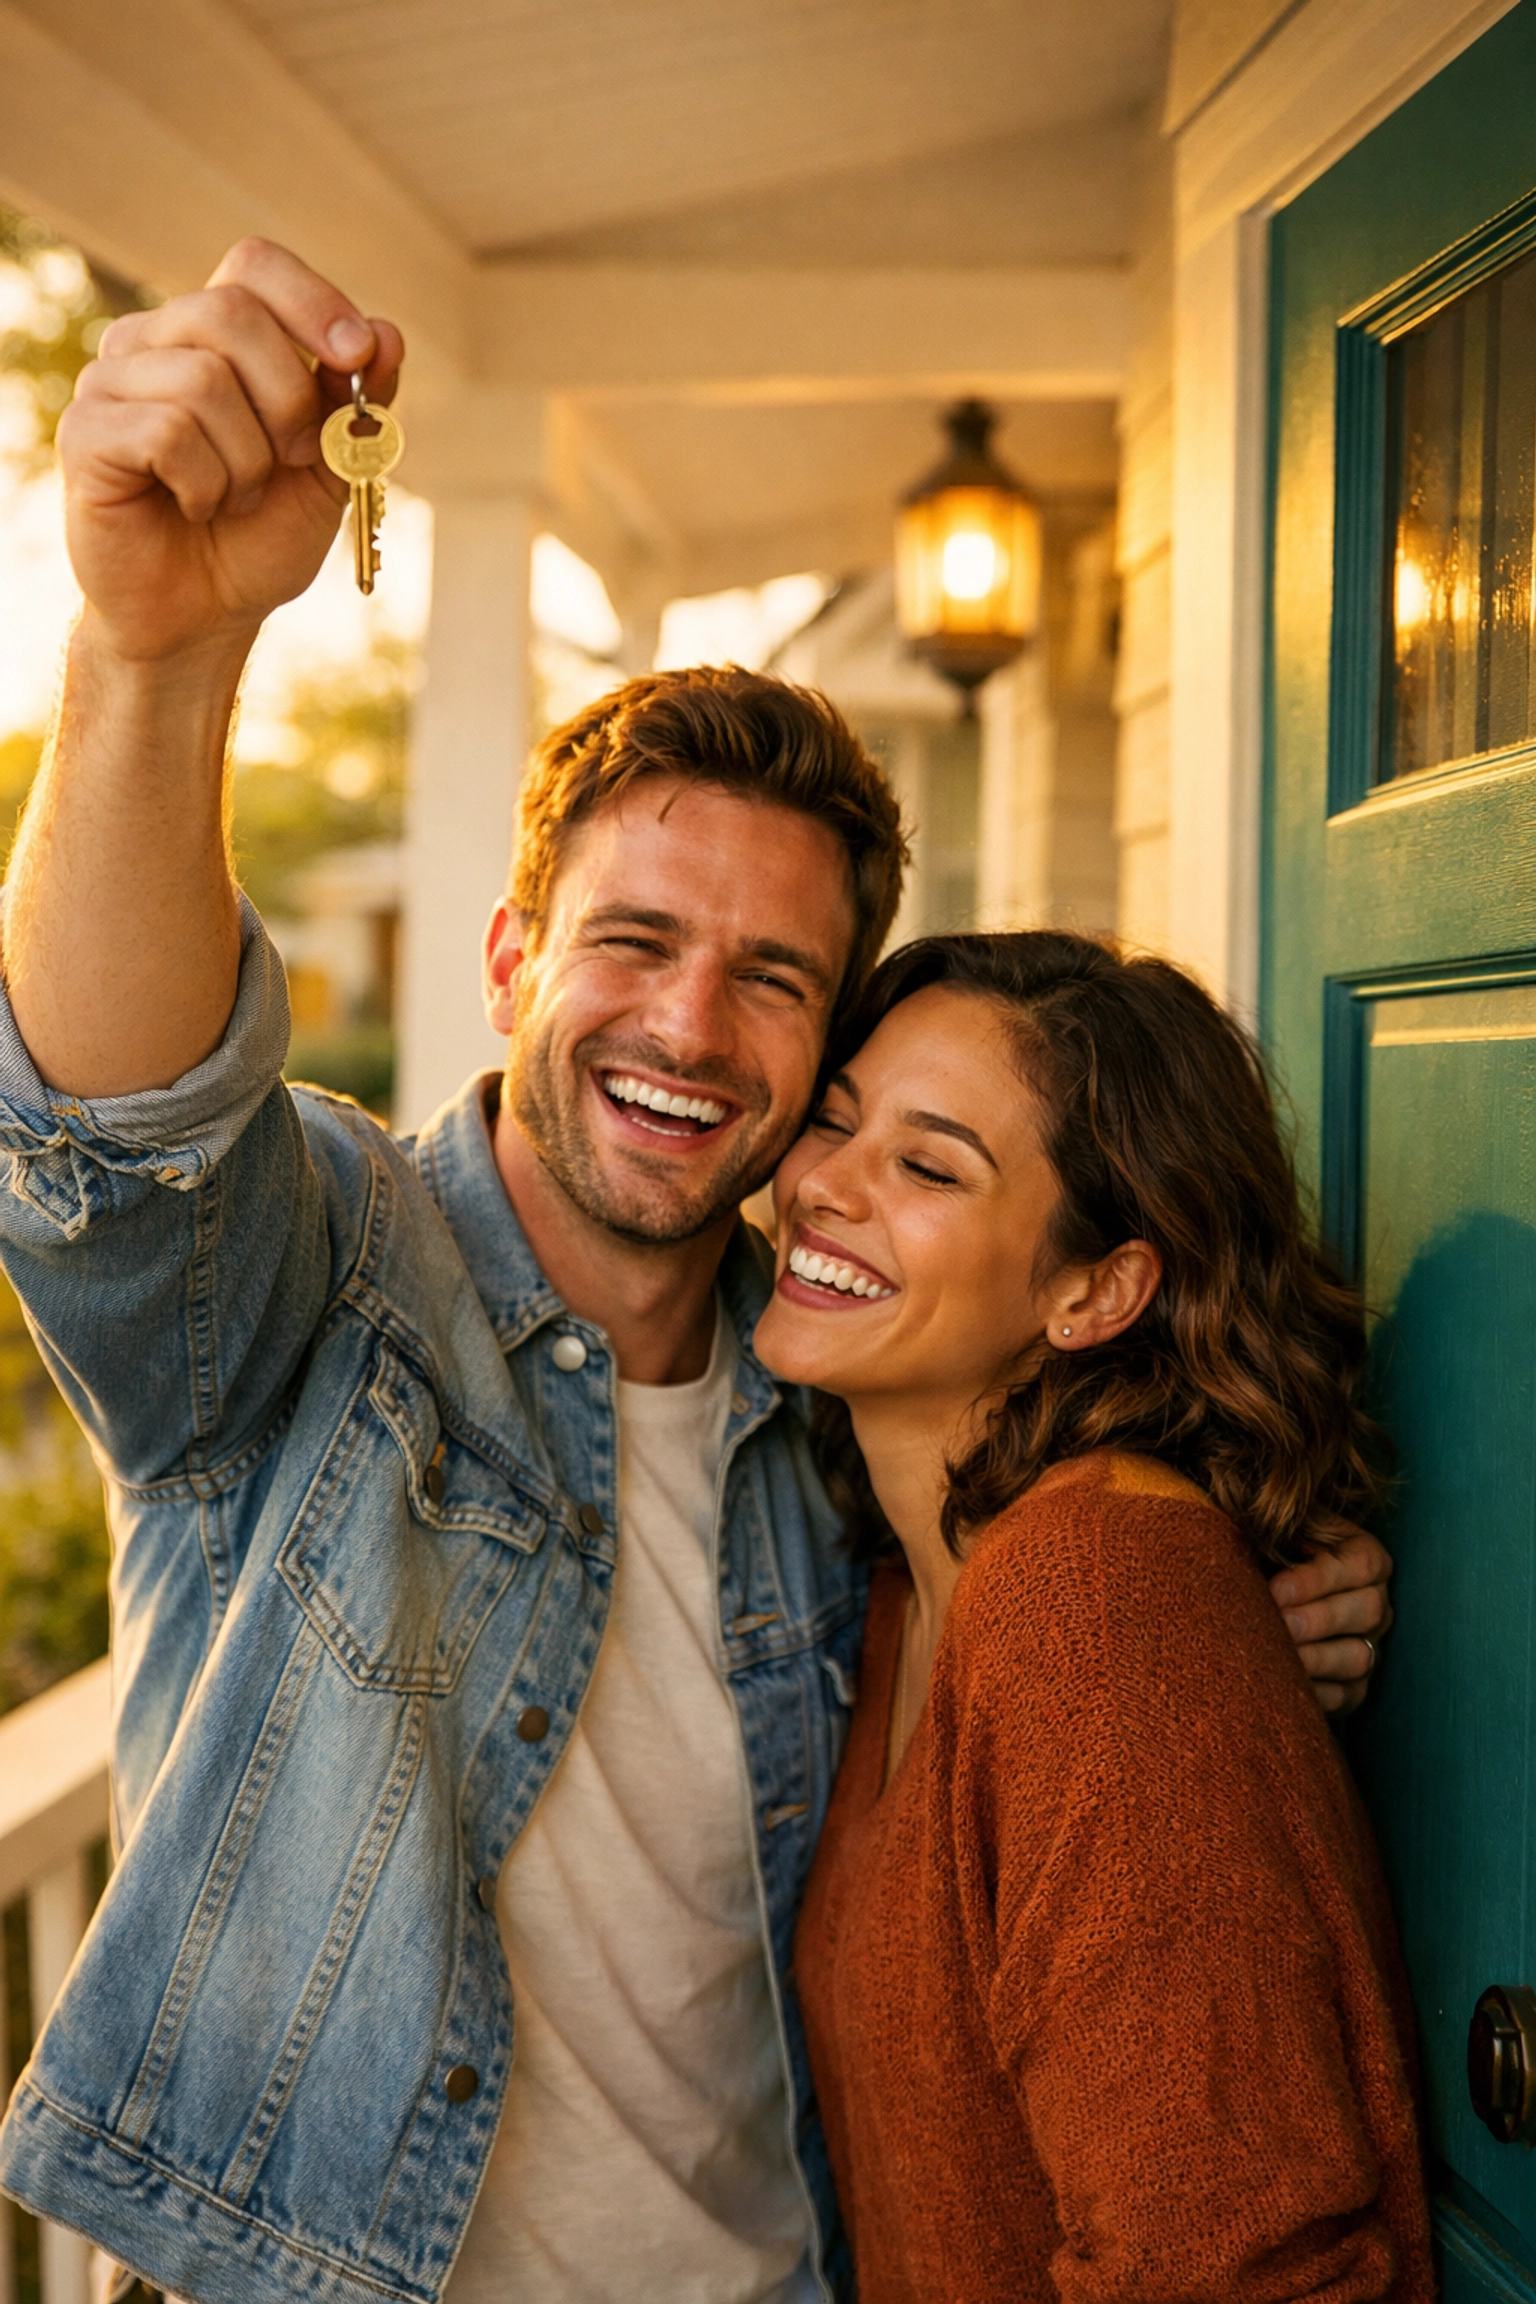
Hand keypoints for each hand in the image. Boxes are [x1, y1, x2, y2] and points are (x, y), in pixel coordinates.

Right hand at [56, 238, 402, 663]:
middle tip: (292, 460)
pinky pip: (167, 430)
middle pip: (230, 310)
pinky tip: (195, 507)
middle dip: (288, 397)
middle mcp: (154, 342)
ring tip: (236, 497)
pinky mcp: (86, 434)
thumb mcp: (330, 468)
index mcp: (214, 336)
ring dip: (247, 460)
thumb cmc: (259, 538)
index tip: (357, 356)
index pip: (254, 265)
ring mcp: (112, 382)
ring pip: (203, 378)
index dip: (312, 301)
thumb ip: (355, 403)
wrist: (207, 617)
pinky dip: (205, 484)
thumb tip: (388, 333)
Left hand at [1270, 1530, 1392, 1716]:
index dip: (1318, 1579)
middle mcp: (1376, 1601)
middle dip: (1318, 1619)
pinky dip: (1316, 1693)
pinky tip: (1284, 1684)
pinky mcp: (1354, 1684)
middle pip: (1367, 1611)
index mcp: (1364, 1555)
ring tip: (1277, 1657)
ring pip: (1360, 1657)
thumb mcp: (1274, 1527)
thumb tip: (1255, 1528)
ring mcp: (1369, 1645)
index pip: (1359, 1565)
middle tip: (1279, 1624)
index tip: (1276, 1589)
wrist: (1255, 1584)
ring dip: (1316, 1659)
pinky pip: (1348, 1696)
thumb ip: (1275, 1524)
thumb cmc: (1265, 1548)